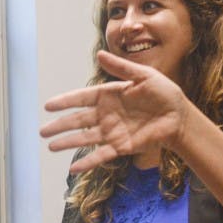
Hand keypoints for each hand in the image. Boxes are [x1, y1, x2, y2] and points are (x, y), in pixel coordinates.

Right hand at [40, 51, 188, 172]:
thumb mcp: (144, 76)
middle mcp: (106, 114)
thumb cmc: (163, 92)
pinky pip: (101, 155)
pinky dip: (88, 162)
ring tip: (51, 146)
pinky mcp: (121, 147)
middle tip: (43, 131)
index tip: (48, 105)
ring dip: (68, 142)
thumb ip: (121, 68)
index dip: (64, 102)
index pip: (81, 98)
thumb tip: (99, 54)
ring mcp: (112, 132)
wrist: (179, 116)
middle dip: (60, 125)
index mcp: (108, 95)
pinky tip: (73, 168)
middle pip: (78, 120)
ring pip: (85, 138)